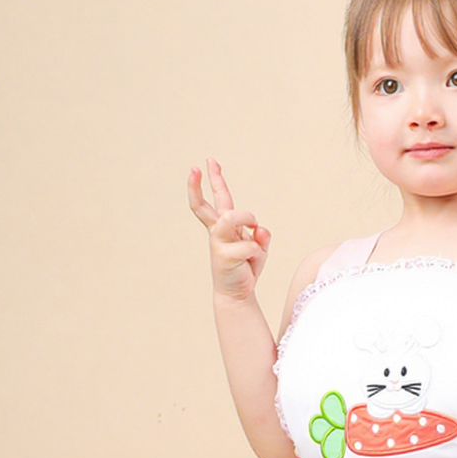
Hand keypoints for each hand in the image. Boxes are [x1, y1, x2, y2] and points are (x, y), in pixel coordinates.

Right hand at [188, 158, 269, 300]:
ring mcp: (218, 243)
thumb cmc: (246, 268)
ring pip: (233, 216)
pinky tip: (250, 263)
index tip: (207, 163)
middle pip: (204, 205)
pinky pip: (251, 245)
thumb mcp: (259, 248)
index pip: (217, 200)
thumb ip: (261, 236)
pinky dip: (258, 252)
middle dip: (200, 185)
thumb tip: (259, 229)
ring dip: (248, 218)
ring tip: (252, 228)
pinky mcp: (224, 255)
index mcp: (225, 227)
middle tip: (196, 167)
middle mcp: (218, 232)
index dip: (212, 181)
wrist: (238, 294)